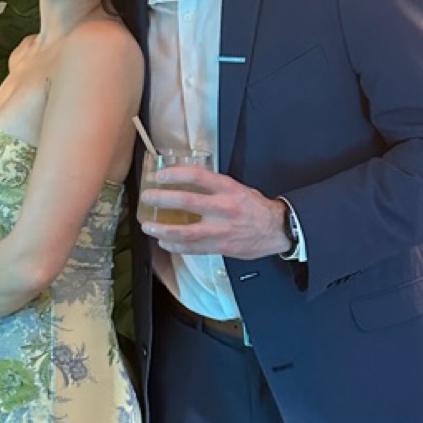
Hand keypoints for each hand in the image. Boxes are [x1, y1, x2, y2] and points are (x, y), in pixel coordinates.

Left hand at [139, 167, 290, 258]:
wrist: (276, 230)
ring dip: (163, 229)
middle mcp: (223, 208)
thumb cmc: (255, 208)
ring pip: (185, 231)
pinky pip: (192, 248)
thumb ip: (214, 188)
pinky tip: (164, 242)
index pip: (198, 176)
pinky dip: (175, 246)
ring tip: (148, 226)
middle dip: (163, 199)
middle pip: (187, 202)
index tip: (159, 175)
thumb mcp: (238, 189)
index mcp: (228, 189)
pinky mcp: (220, 247)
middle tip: (147, 197)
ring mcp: (221, 230)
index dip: (176, 174)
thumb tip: (186, 184)